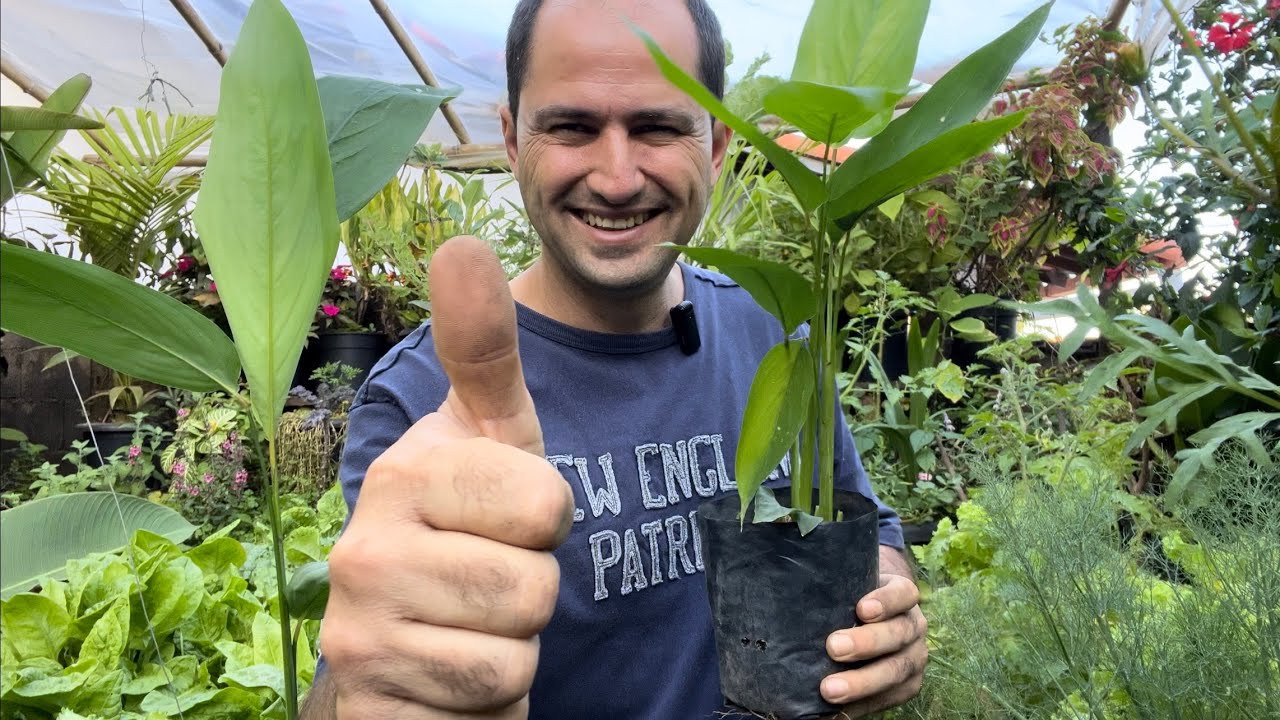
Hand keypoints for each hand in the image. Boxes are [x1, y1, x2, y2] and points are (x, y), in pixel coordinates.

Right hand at [320, 236, 574, 718]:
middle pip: (535, 585)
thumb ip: (485, 351)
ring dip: (515, 645)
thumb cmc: (473, 529)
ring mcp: (357, 634)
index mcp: (401, 473)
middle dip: (534, 591)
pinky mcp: (371, 706)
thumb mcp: (494, 439)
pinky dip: (490, 698)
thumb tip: (462, 240)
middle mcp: (360, 550)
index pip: (546, 504)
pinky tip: (454, 673)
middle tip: (492, 579)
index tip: (509, 519)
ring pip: (515, 651)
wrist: (426, 642)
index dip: (548, 521)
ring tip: (475, 624)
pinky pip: (487, 702)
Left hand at [819, 571, 927, 717]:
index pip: (902, 593)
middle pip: (898, 634)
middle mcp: (913, 626)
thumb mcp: (850, 587)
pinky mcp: (907, 686)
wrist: (871, 621)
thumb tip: (786, 595)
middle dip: (867, 643)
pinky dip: (861, 704)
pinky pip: (887, 698)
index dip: (886, 601)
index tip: (862, 609)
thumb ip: (834, 591)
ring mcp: (913, 658)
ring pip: (895, 670)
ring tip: (829, 689)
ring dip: (861, 682)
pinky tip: (835, 709)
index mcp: (903, 596)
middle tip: (833, 648)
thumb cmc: (851, 598)